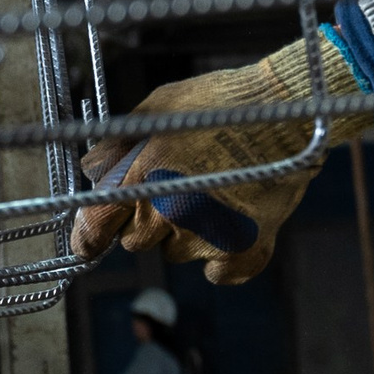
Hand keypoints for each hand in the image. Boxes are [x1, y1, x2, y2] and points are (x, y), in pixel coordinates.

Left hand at [71, 40, 361, 283]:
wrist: (286, 112)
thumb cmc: (218, 102)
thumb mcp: (156, 109)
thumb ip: (118, 146)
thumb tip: (90, 171)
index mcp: (142, 177)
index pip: (95, 227)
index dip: (88, 236)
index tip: (89, 240)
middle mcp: (170, 214)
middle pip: (136, 242)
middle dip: (146, 221)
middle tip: (174, 187)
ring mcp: (209, 238)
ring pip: (176, 253)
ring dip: (184, 233)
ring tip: (211, 192)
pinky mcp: (246, 252)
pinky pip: (218, 271)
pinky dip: (221, 252)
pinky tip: (232, 217)